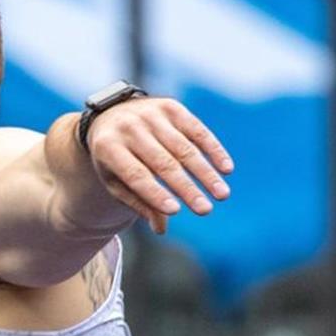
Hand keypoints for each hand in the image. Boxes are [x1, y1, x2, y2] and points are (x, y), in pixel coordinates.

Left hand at [86, 97, 233, 233]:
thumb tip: (161, 229)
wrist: (110, 116)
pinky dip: (213, 149)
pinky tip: (226, 168)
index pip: (135, 175)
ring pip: (184, 148)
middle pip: (163, 163)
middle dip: (187, 189)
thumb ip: (137, 202)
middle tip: (205, 210)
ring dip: (206, 173)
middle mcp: (129, 127)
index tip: (175, 211)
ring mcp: (151, 114)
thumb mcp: (115, 181)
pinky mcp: (171, 107)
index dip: (155, 193)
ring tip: (222, 194)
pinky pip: (196, 130)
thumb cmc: (115, 158)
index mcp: (108, 147)